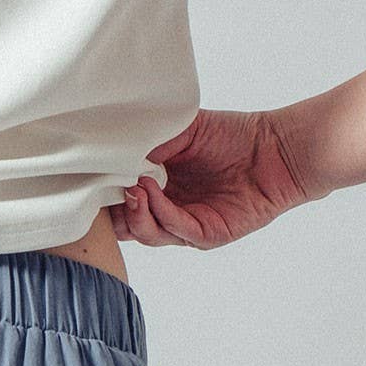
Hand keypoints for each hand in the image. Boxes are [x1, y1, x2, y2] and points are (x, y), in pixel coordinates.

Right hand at [111, 108, 324, 250]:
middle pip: (127, 225)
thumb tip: (115, 149)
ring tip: (130, 187)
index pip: (121, 201)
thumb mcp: (185, 129)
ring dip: (135, 212)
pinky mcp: (207, 235)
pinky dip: (160, 212)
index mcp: (161, 189)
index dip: (104, 194)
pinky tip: (150, 190)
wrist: (277, 149)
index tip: (87, 179)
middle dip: (112, 211)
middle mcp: (170, 211)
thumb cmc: (236, 136)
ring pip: (148, 232)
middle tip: (100, 191)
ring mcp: (187, 227)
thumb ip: (152, 139)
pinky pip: (176, 230)